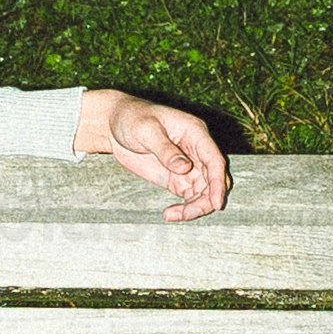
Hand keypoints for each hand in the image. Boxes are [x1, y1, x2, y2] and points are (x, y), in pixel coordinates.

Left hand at [75, 87, 227, 217]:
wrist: (114, 125)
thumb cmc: (132, 118)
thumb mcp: (146, 130)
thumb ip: (165, 149)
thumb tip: (185, 168)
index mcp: (195, 132)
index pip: (214, 159)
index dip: (218, 182)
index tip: (216, 203)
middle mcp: (197, 150)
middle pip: (213, 179)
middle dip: (206, 199)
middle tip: (187, 213)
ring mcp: (188, 166)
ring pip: (204, 191)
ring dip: (195, 207)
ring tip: (172, 215)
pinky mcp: (177, 178)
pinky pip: (189, 197)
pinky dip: (184, 209)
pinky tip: (169, 214)